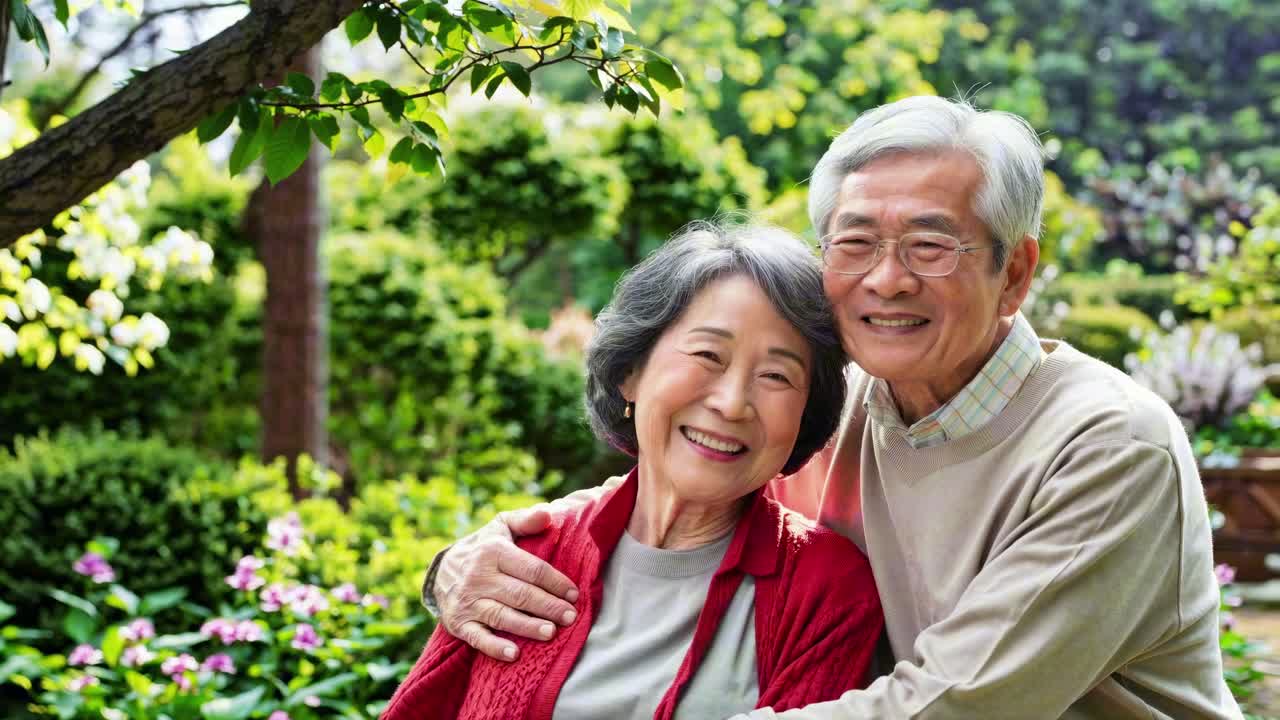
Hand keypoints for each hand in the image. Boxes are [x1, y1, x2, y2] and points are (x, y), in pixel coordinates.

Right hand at [434, 505, 579, 661]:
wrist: (441, 570)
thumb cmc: (484, 547)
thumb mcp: (501, 527)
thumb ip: (525, 520)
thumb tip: (548, 514)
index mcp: (493, 552)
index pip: (531, 569)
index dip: (554, 582)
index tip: (574, 594)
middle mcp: (479, 576)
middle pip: (520, 594)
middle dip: (547, 606)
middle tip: (570, 617)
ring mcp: (468, 601)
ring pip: (501, 616)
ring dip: (527, 626)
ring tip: (551, 633)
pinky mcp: (459, 623)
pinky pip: (477, 637)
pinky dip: (494, 647)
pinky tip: (513, 654)